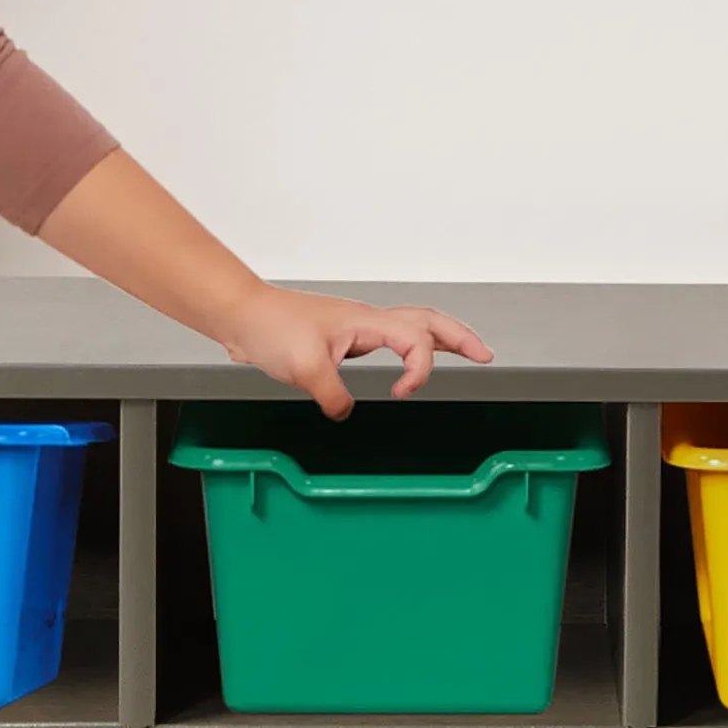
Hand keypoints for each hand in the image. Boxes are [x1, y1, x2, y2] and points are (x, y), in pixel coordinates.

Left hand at [219, 286, 494, 418]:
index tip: (402, 394)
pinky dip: (409, 348)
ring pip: (410, 326)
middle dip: (460, 338)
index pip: (414, 341)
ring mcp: (356, 328)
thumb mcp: (303, 369)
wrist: (242, 315)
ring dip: (440, 338)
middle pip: (427, 321)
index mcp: (365, 322)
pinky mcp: (343, 338)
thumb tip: (346, 412)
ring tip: (464, 352)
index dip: (419, 370)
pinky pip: (388, 339)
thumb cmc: (269, 327)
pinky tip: (406, 362)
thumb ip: (332, 395)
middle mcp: (366, 321)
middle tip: (485, 356)